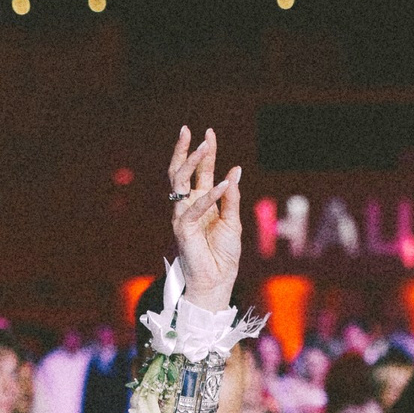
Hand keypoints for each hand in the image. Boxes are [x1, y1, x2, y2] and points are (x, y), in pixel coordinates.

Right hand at [167, 127, 241, 311]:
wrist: (218, 281)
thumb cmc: (224, 254)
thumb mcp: (233, 221)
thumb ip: (231, 197)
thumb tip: (234, 170)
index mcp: (202, 202)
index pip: (201, 172)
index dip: (206, 153)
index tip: (209, 132)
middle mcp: (189, 206)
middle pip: (181, 172)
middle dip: (186, 151)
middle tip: (192, 131)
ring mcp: (182, 216)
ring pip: (179, 183)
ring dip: (192, 163)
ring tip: (204, 147)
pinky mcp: (182, 230)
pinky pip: (194, 208)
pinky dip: (209, 196)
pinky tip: (222, 184)